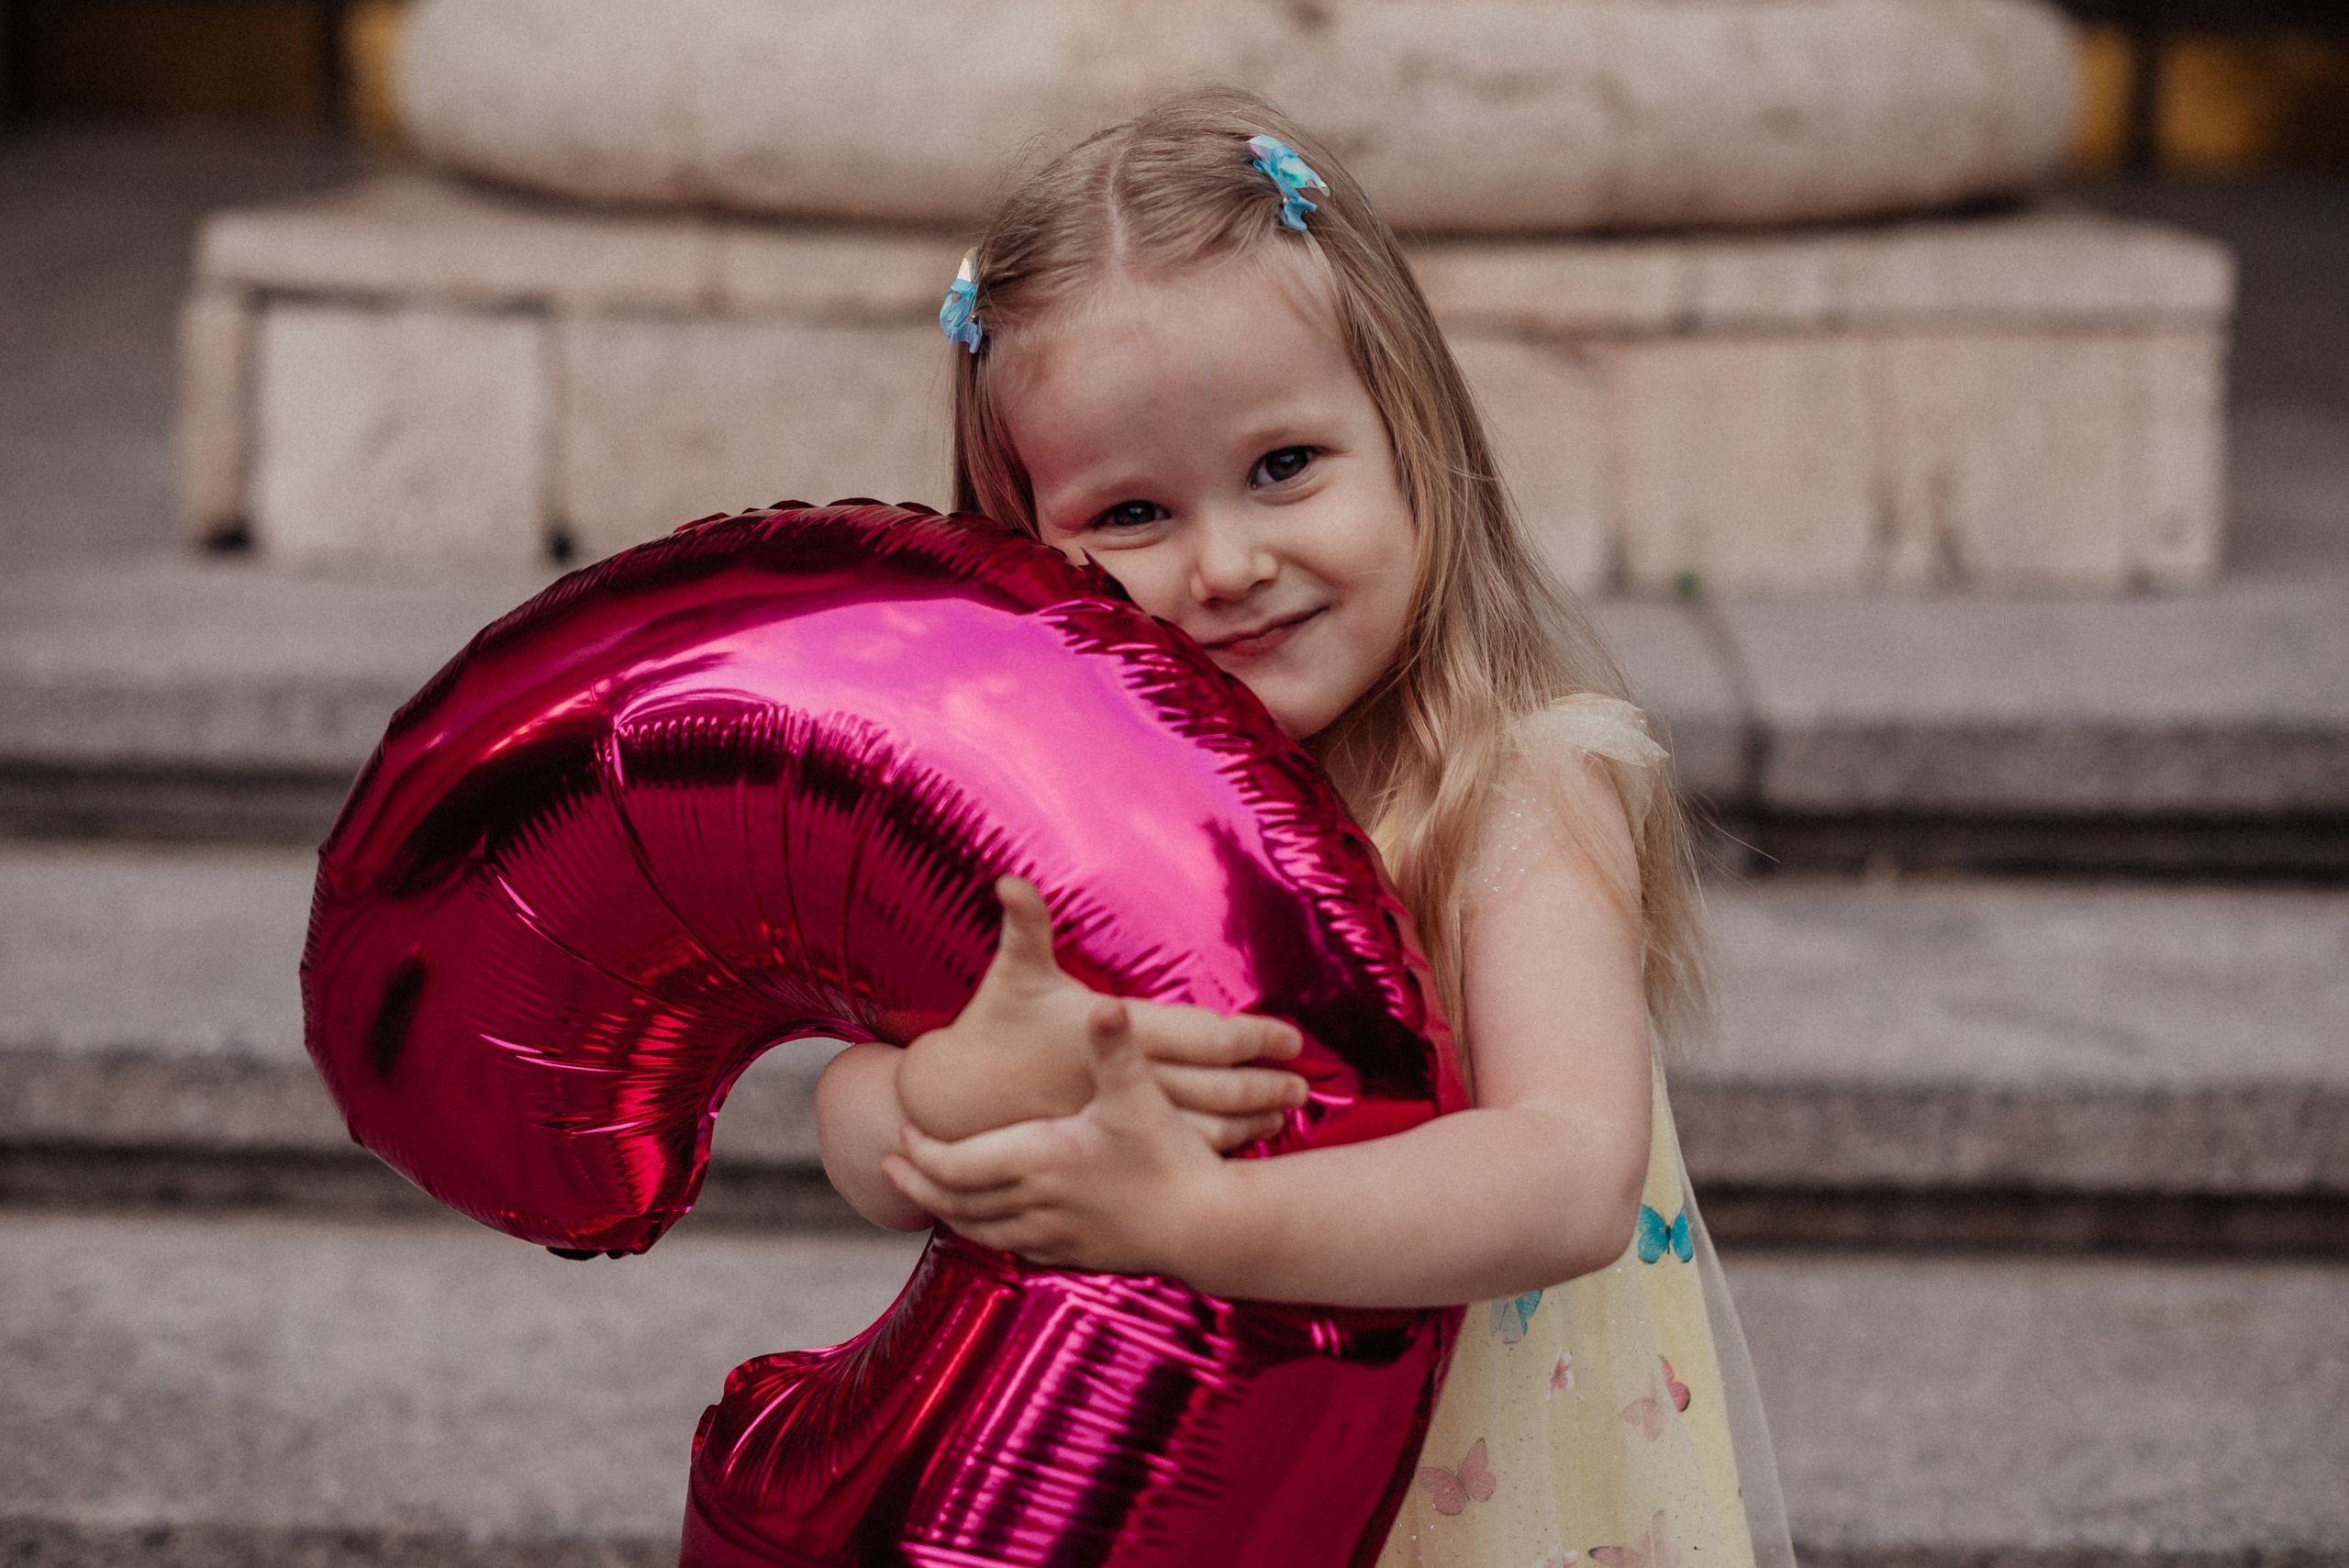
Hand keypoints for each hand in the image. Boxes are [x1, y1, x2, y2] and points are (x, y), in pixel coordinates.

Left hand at [883, 996, 1235, 1275]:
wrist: (1208, 1229)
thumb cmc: (1173, 1159)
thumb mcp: (1139, 1096)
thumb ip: (1114, 1047)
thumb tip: (1104, 1003)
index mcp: (1040, 1160)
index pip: (954, 1166)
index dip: (922, 1152)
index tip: (903, 1133)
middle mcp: (1037, 1204)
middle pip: (954, 1204)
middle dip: (918, 1185)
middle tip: (889, 1168)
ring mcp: (1054, 1237)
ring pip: (980, 1232)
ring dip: (947, 1213)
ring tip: (928, 1197)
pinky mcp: (1077, 1256)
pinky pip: (1015, 1249)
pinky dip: (989, 1234)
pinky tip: (991, 1225)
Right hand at [896, 877, 1307, 1148]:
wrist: (957, 1103)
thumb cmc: (994, 1028)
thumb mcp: (1012, 973)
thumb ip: (1023, 924)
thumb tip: (1008, 879)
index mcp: (1117, 1033)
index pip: (1203, 1035)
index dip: (1252, 1037)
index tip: (1291, 1039)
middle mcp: (1127, 1079)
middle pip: (1216, 1086)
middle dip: (1265, 1084)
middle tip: (1306, 1085)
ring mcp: (1123, 1117)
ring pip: (1203, 1125)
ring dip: (1249, 1120)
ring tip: (1286, 1115)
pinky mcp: (1116, 1141)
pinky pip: (1177, 1149)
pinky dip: (1218, 1146)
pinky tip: (1244, 1142)